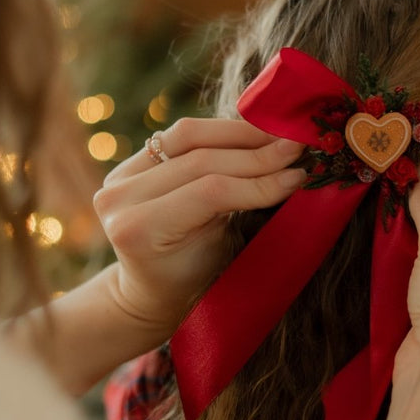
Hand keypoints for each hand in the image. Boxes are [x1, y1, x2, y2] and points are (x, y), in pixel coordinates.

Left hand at [93, 119, 306, 344]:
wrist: (151, 287)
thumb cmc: (194, 281)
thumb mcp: (223, 255)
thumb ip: (248, 213)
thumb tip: (298, 173)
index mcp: (137, 231)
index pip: (209, 192)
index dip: (259, 181)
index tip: (300, 176)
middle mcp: (118, 199)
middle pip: (200, 161)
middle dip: (257, 155)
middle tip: (300, 150)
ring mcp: (118, 175)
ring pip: (189, 137)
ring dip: (242, 134)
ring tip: (281, 138)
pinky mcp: (129, 160)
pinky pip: (180, 135)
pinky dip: (222, 132)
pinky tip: (255, 134)